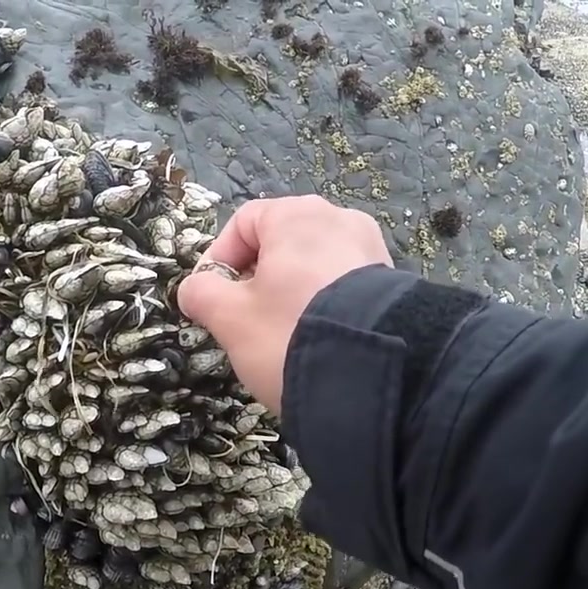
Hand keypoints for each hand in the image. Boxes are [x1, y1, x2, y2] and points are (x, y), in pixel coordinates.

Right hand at [176, 195, 393, 413]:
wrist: (376, 374)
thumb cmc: (290, 333)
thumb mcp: (231, 318)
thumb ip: (203, 294)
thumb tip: (195, 288)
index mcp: (296, 214)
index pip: (242, 223)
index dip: (218, 259)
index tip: (209, 299)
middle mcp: (338, 219)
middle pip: (280, 242)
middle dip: (256, 280)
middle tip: (244, 321)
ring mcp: (371, 248)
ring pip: (313, 265)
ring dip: (289, 294)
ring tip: (281, 335)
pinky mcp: (392, 281)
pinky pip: (343, 284)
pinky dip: (323, 304)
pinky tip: (318, 339)